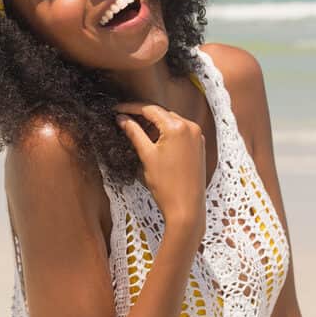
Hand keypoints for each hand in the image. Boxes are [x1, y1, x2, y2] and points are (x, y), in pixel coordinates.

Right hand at [114, 101, 206, 234]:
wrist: (186, 208)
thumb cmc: (167, 185)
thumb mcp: (146, 155)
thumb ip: (134, 133)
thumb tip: (122, 119)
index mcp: (177, 127)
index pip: (150, 109)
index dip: (131, 108)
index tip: (117, 109)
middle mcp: (191, 127)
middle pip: (161, 113)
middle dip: (142, 115)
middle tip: (124, 119)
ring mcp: (197, 136)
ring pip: (171, 122)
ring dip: (154, 124)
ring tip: (136, 131)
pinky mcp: (199, 146)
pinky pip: (180, 132)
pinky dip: (166, 132)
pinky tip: (153, 140)